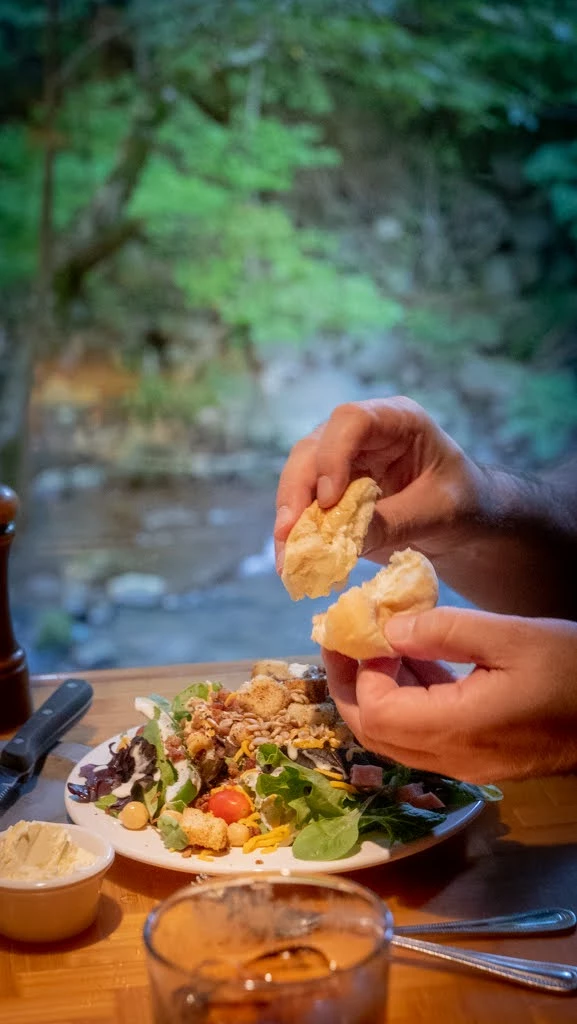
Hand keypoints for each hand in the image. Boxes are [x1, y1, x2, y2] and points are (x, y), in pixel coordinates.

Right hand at [274, 397, 484, 572]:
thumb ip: (394, 522)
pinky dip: (297, 534)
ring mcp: (341, 460)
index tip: (329, 498)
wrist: (463, 521)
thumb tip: (341, 539)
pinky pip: (304, 507)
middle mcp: (361, 434)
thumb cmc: (462, 504)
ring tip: (287, 558)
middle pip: (313, 449)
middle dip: (297, 492)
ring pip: (299, 477)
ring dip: (289, 518)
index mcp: (397, 420)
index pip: (352, 420)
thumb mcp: (438, 513)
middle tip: (288, 533)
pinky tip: (292, 561)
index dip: (333, 455)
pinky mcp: (331, 490)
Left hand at [324, 608, 576, 782]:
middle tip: (339, 641)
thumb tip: (388, 629)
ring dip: (375, 694)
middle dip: (348, 686)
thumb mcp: (512, 636)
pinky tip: (418, 664)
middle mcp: (452, 757)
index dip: (360, 671)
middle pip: (374, 734)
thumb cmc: (573, 671)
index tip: (364, 629)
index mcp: (457, 729)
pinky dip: (406, 703)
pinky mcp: (478, 758)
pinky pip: (422, 737)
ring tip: (374, 644)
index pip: (377, 711)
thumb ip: (444, 631)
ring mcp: (465, 764)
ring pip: (395, 739)